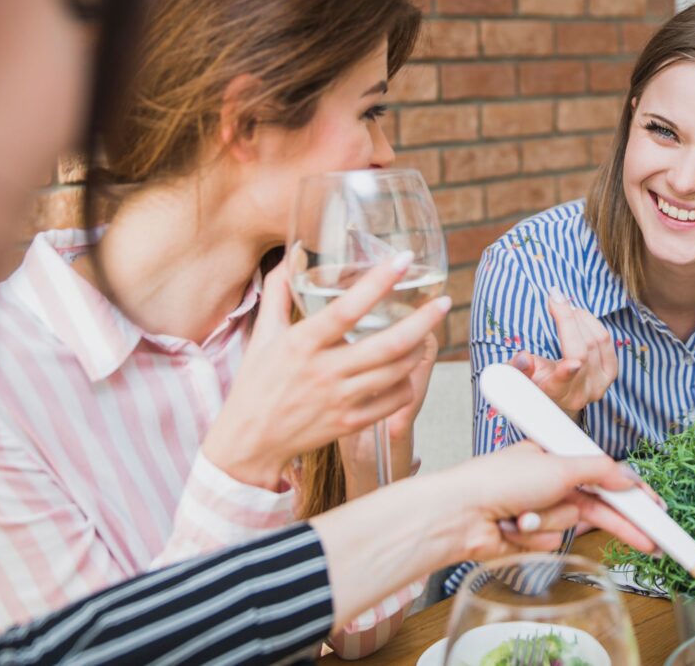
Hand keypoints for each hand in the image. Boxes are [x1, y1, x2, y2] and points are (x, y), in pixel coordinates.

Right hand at [203, 253, 451, 489]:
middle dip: (423, 321)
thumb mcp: (263, 334)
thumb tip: (293, 254)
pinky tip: (406, 369)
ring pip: (397, 371)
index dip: (379, 282)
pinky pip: (393, 401)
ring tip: (426, 333)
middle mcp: (324, 371)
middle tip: (444, 302)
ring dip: (418, 349)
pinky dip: (407, 382)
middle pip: (388, 344)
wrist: (250, 441)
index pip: (347, 308)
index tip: (404, 260)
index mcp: (302, 343)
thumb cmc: (256, 383)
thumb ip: (279, 291)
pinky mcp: (350, 423)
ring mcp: (340, 399)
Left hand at [450, 442, 660, 559]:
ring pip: (568, 527)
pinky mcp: (527, 538)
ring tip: (522, 515)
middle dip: (619, 524)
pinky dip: (533, 536)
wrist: (461, 513)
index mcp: (555, 458)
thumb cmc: (501, 480)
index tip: (656, 509)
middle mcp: (548, 484)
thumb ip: (599, 471)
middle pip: (596, 507)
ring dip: (548, 523)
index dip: (631, 494)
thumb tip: (629, 477)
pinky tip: (512, 528)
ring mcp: (538, 512)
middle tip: (651, 541)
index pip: (604, 476)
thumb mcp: (558, 465)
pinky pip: (548, 543)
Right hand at [509, 287, 616, 418]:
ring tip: (564, 306)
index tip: (572, 364)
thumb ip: (517, 368)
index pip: (561, 384)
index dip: (566, 374)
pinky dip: (591, 322)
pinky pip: (605, 340)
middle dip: (567, 319)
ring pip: (595, 342)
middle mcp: (580, 393)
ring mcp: (599, 384)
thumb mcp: (518, 374)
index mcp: (554, 394)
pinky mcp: (610, 374)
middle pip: (580, 352)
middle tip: (555, 297)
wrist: (556, 395)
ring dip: (579, 317)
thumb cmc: (533, 380)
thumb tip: (523, 359)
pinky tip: (579, 315)